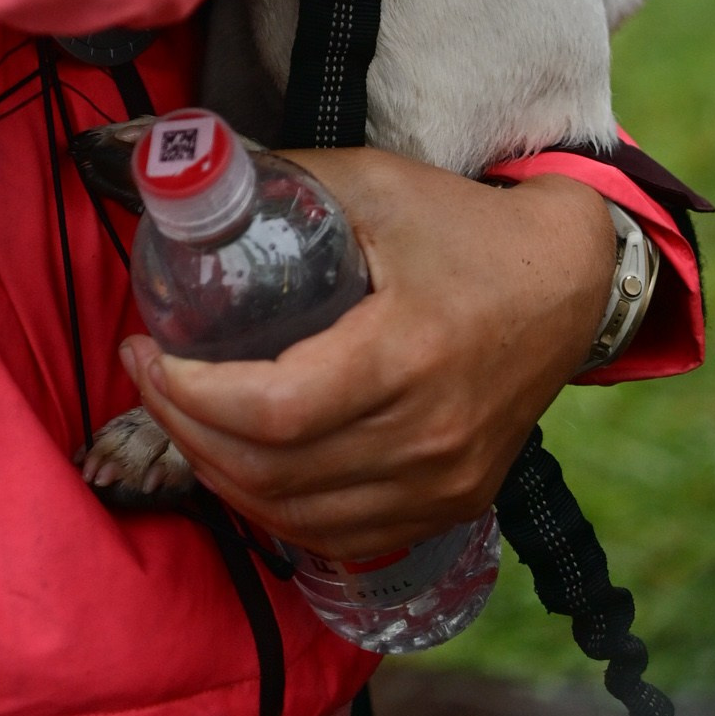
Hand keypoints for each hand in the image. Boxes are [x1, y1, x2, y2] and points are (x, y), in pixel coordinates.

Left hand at [119, 151, 613, 555]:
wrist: (566, 281)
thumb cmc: (464, 227)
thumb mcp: (375, 182)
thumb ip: (284, 180)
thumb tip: (191, 181)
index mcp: (407, 353)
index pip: (276, 410)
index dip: (193, 394)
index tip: (147, 348)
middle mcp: (428, 436)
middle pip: (275, 472)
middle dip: (186, 428)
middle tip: (148, 375)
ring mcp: (443, 482)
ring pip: (299, 515)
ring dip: (220, 474)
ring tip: (181, 415)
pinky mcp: (451, 503)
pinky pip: (340, 534)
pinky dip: (276, 510)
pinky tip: (240, 467)